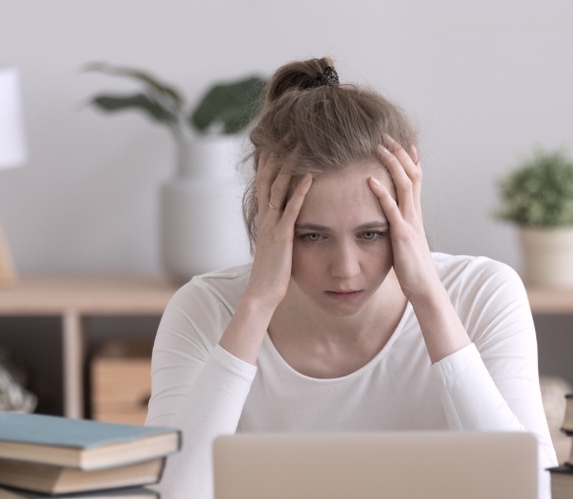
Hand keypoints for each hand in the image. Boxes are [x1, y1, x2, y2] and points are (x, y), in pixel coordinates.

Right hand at [245, 149, 312, 309]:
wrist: (261, 293)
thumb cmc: (271, 272)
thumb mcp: (272, 245)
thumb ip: (275, 228)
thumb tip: (277, 216)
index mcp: (264, 218)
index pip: (264, 181)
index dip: (269, 159)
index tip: (278, 140)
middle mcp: (265, 217)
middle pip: (269, 176)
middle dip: (278, 153)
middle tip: (288, 131)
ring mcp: (272, 225)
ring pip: (279, 187)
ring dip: (290, 164)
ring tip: (300, 144)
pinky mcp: (283, 236)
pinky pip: (292, 209)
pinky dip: (301, 191)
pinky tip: (311, 176)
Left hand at [368, 136, 438, 302]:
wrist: (424, 288)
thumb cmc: (413, 268)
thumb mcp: (406, 241)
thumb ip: (401, 227)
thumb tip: (393, 220)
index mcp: (416, 214)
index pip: (417, 179)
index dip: (410, 159)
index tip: (402, 142)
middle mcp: (415, 213)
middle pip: (412, 174)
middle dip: (400, 153)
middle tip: (386, 135)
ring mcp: (410, 223)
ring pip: (405, 185)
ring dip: (392, 164)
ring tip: (379, 147)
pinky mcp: (402, 235)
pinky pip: (391, 210)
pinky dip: (381, 193)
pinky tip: (369, 181)